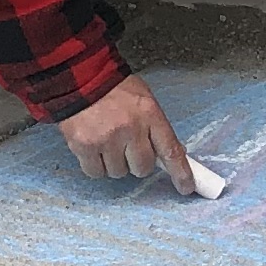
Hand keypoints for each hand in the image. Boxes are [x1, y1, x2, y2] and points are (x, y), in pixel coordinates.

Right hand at [59, 76, 195, 187]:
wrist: (79, 77)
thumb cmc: (113, 89)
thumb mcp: (144, 99)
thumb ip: (156, 127)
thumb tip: (171, 153)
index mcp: (149, 114)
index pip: (170, 150)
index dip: (180, 173)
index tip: (186, 187)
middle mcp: (130, 128)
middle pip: (142, 168)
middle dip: (136, 162)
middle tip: (126, 146)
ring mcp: (106, 139)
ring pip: (118, 172)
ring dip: (114, 163)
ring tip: (106, 141)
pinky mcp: (84, 147)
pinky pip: (95, 172)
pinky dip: (95, 165)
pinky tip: (93, 147)